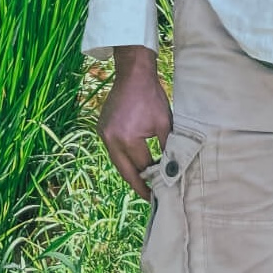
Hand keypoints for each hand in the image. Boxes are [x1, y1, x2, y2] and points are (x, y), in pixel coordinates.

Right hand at [96, 45, 171, 200]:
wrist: (133, 75)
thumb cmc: (151, 97)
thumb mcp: (164, 124)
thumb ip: (167, 149)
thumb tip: (171, 170)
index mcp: (128, 140)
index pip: (143, 167)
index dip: (153, 179)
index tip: (161, 190)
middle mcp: (111, 140)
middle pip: (126, 171)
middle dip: (138, 184)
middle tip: (149, 197)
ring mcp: (103, 134)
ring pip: (117, 161)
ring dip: (130, 171)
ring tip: (142, 181)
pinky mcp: (101, 128)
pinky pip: (113, 150)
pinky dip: (123, 157)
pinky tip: (133, 160)